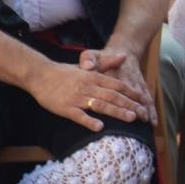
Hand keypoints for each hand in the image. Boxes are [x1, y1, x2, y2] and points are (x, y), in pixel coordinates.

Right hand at [31, 59, 152, 132]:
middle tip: (143, 113)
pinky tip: (100, 128)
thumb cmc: (65, 73)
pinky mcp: (65, 108)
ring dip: (116, 112)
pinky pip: (79, 116)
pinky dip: (89, 121)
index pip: (117, 85)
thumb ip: (107, 63)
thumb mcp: (87, 66)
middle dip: (129, 104)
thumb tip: (125, 55)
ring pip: (100, 105)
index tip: (143, 100)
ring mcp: (77, 98)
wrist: (40, 75)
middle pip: (113, 96)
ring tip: (130, 118)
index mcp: (94, 77)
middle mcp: (88, 86)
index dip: (131, 93)